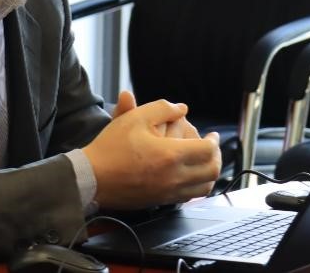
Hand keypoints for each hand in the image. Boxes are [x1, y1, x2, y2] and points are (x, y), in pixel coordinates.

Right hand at [84, 98, 221, 208]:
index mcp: (171, 155)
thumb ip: (162, 108)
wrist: (92, 177)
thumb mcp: (135, 117)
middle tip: (212, 148)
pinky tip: (188, 175)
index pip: (208, 151)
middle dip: (217, 158)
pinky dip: (196, 186)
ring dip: (209, 174)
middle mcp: (174, 177)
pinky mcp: (160, 201)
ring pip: (204, 188)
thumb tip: (182, 108)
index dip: (215, 141)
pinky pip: (189, 197)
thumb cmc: (111, 147)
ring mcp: (168, 192)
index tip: (212, 135)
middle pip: (212, 171)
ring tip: (205, 162)